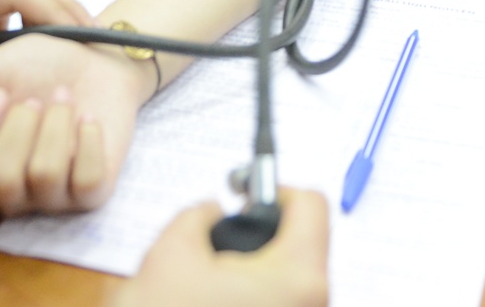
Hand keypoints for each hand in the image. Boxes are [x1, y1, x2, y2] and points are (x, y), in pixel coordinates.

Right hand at [0, 31, 153, 215]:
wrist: (94, 54)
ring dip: (56, 124)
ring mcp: (49, 198)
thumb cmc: (34, 67)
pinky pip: (88, 180)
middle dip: (19, 126)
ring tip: (63, 99)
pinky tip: (87, 119)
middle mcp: (6, 193)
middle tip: (34, 98)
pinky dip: (89, 138)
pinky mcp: (91, 194)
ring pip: (44, 175)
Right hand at [108, 189, 330, 306]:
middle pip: (301, 246)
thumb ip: (198, 215)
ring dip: (249, 273)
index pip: (311, 205)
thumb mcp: (170, 252)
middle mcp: (314, 305)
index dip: (274, 190)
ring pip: (285, 282)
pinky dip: (248, 299)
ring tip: (203, 284)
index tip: (242, 198)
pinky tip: (208, 305)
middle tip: (215, 243)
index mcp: (298, 276)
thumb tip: (212, 212)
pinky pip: (275, 306)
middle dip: (257, 237)